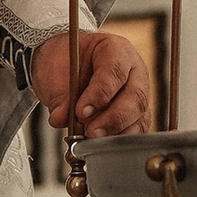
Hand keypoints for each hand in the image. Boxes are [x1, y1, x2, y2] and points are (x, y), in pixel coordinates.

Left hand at [32, 24, 152, 136]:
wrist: (64, 66)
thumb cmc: (64, 63)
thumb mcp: (56, 74)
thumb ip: (61, 97)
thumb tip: (60, 120)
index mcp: (116, 49)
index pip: (115, 71)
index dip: (100, 94)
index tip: (81, 112)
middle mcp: (134, 71)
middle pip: (135, 97)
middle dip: (113, 119)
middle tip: (91, 133)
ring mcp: (139, 93)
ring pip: (140, 117)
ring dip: (117, 133)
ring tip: (93, 142)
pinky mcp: (137, 114)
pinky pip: (136, 130)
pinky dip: (119, 140)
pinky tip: (101, 147)